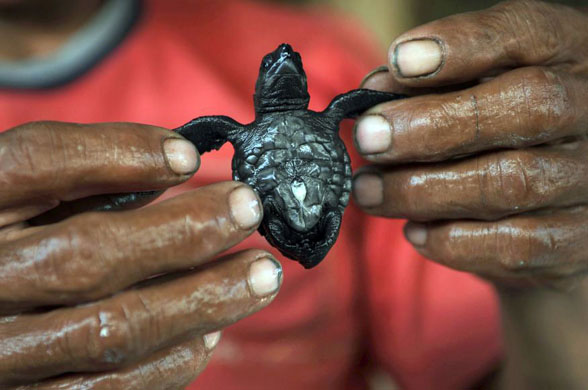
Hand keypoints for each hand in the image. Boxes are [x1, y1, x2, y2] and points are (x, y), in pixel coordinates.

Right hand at [0, 122, 281, 388]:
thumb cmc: (2, 248)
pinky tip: (211, 332)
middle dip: (183, 232)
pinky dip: (170, 361)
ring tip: (261, 275)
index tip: (187, 155)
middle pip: (85, 254)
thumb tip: (169, 166)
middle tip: (248, 210)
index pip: (34, 162)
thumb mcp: (17, 204)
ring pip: (110, 329)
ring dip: (201, 299)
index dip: (116, 152)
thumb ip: (76, 185)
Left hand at [353, 0, 587, 289]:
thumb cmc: (498, 130)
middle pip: (527, 105)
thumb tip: (374, 91)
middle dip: (431, 125)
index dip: (463, 45)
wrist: (551, 204)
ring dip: (423, 190)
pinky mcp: (577, 238)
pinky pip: (515, 245)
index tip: (401, 61)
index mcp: (566, 52)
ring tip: (370, 191)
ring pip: (510, 181)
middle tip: (369, 139)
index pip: (525, 33)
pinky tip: (415, 230)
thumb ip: (428, 84)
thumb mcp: (472, 88)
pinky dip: (452, 241)